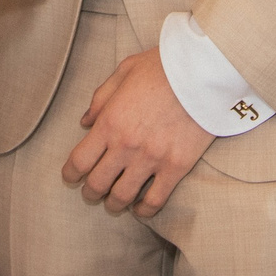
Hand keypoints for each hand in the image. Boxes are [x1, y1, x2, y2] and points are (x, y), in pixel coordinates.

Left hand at [63, 47, 213, 218]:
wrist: (204, 71)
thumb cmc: (163, 66)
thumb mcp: (125, 71)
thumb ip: (101, 98)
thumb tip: (85, 122)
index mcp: (110, 121)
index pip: (79, 161)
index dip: (70, 173)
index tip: (71, 176)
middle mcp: (126, 145)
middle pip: (97, 184)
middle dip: (90, 192)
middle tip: (93, 192)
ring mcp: (151, 158)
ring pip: (123, 196)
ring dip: (114, 204)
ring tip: (115, 203)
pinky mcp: (176, 166)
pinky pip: (155, 200)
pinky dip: (145, 210)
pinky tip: (141, 208)